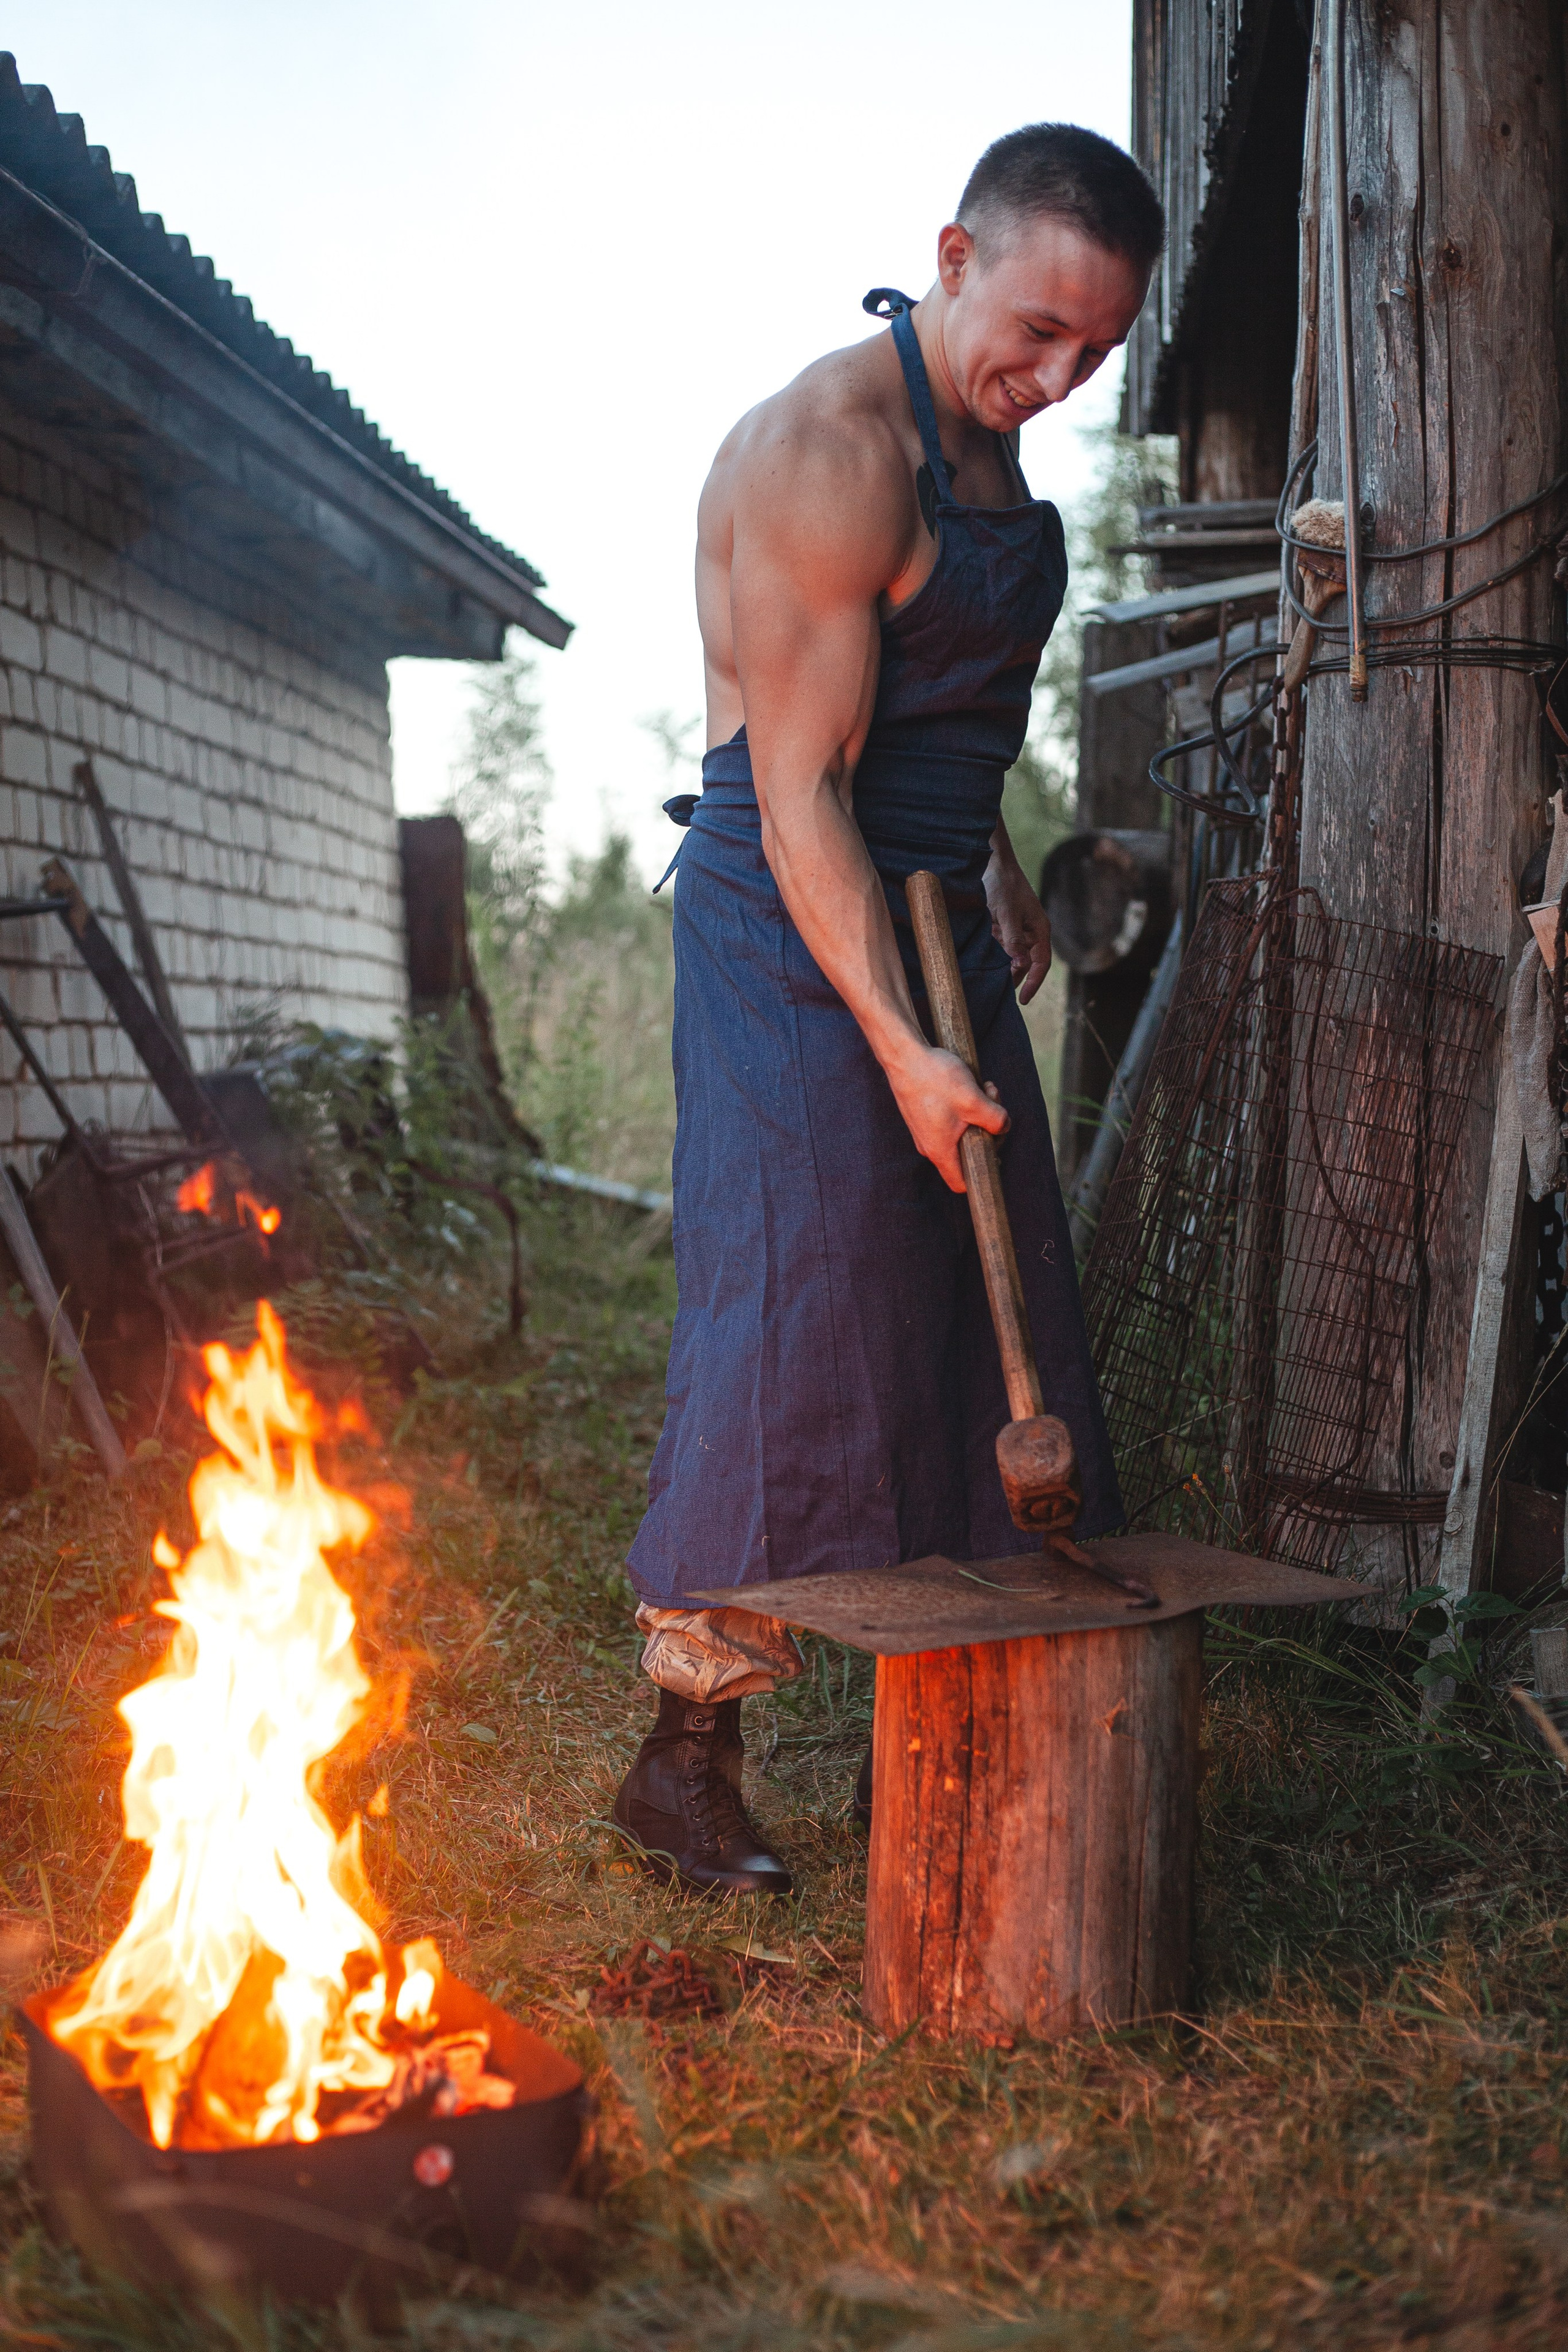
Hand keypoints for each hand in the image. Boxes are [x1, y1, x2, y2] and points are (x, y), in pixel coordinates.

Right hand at [886, 1043, 1008, 1192]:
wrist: (904, 1056)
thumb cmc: (935, 1080)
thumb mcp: (974, 1100)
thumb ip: (996, 1119)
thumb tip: (1004, 1126)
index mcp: (940, 1151)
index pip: (961, 1183)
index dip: (981, 1174)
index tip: (994, 1150)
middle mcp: (929, 1145)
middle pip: (966, 1151)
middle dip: (988, 1128)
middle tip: (994, 1101)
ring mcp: (925, 1130)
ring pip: (961, 1131)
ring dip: (978, 1112)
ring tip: (985, 1088)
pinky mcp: (923, 1114)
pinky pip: (950, 1120)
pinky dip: (964, 1105)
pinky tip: (970, 1084)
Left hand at [985, 858, 1052, 1004]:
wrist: (993, 863)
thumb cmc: (1004, 885)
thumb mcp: (1006, 913)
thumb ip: (1013, 939)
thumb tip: (1019, 965)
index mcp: (1040, 930)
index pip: (1041, 964)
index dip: (1034, 983)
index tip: (1023, 1000)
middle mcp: (1031, 933)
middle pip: (1026, 964)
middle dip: (1015, 978)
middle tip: (999, 995)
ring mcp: (1018, 931)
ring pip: (1012, 958)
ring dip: (1002, 969)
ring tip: (989, 983)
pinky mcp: (1004, 928)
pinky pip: (1001, 948)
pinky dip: (994, 957)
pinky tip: (983, 965)